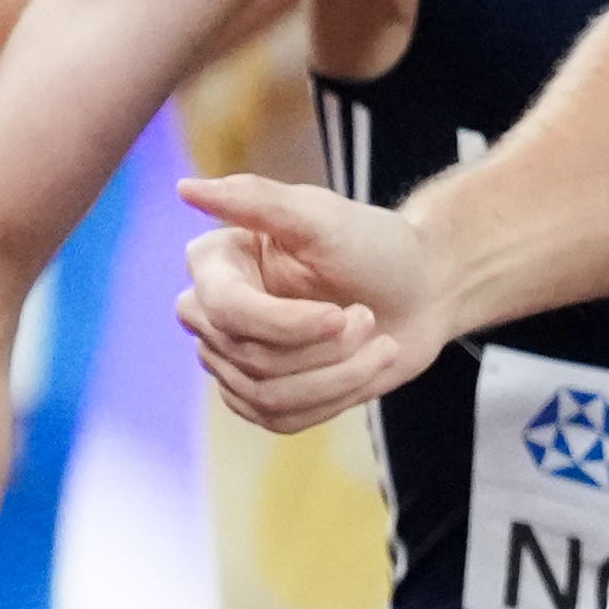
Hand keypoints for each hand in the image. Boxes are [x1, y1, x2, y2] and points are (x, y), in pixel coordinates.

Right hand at [181, 167, 461, 434]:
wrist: (420, 288)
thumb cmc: (372, 245)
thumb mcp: (322, 216)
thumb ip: (256, 200)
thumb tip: (187, 190)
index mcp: (215, 263)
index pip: (226, 311)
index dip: (286, 324)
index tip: (342, 315)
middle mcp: (211, 311)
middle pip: (250, 358)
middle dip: (325, 348)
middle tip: (369, 318)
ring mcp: (234, 356)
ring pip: (267, 396)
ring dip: (338, 376)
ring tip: (379, 343)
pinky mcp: (262, 393)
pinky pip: (281, 419)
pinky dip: (334, 399)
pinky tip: (364, 368)